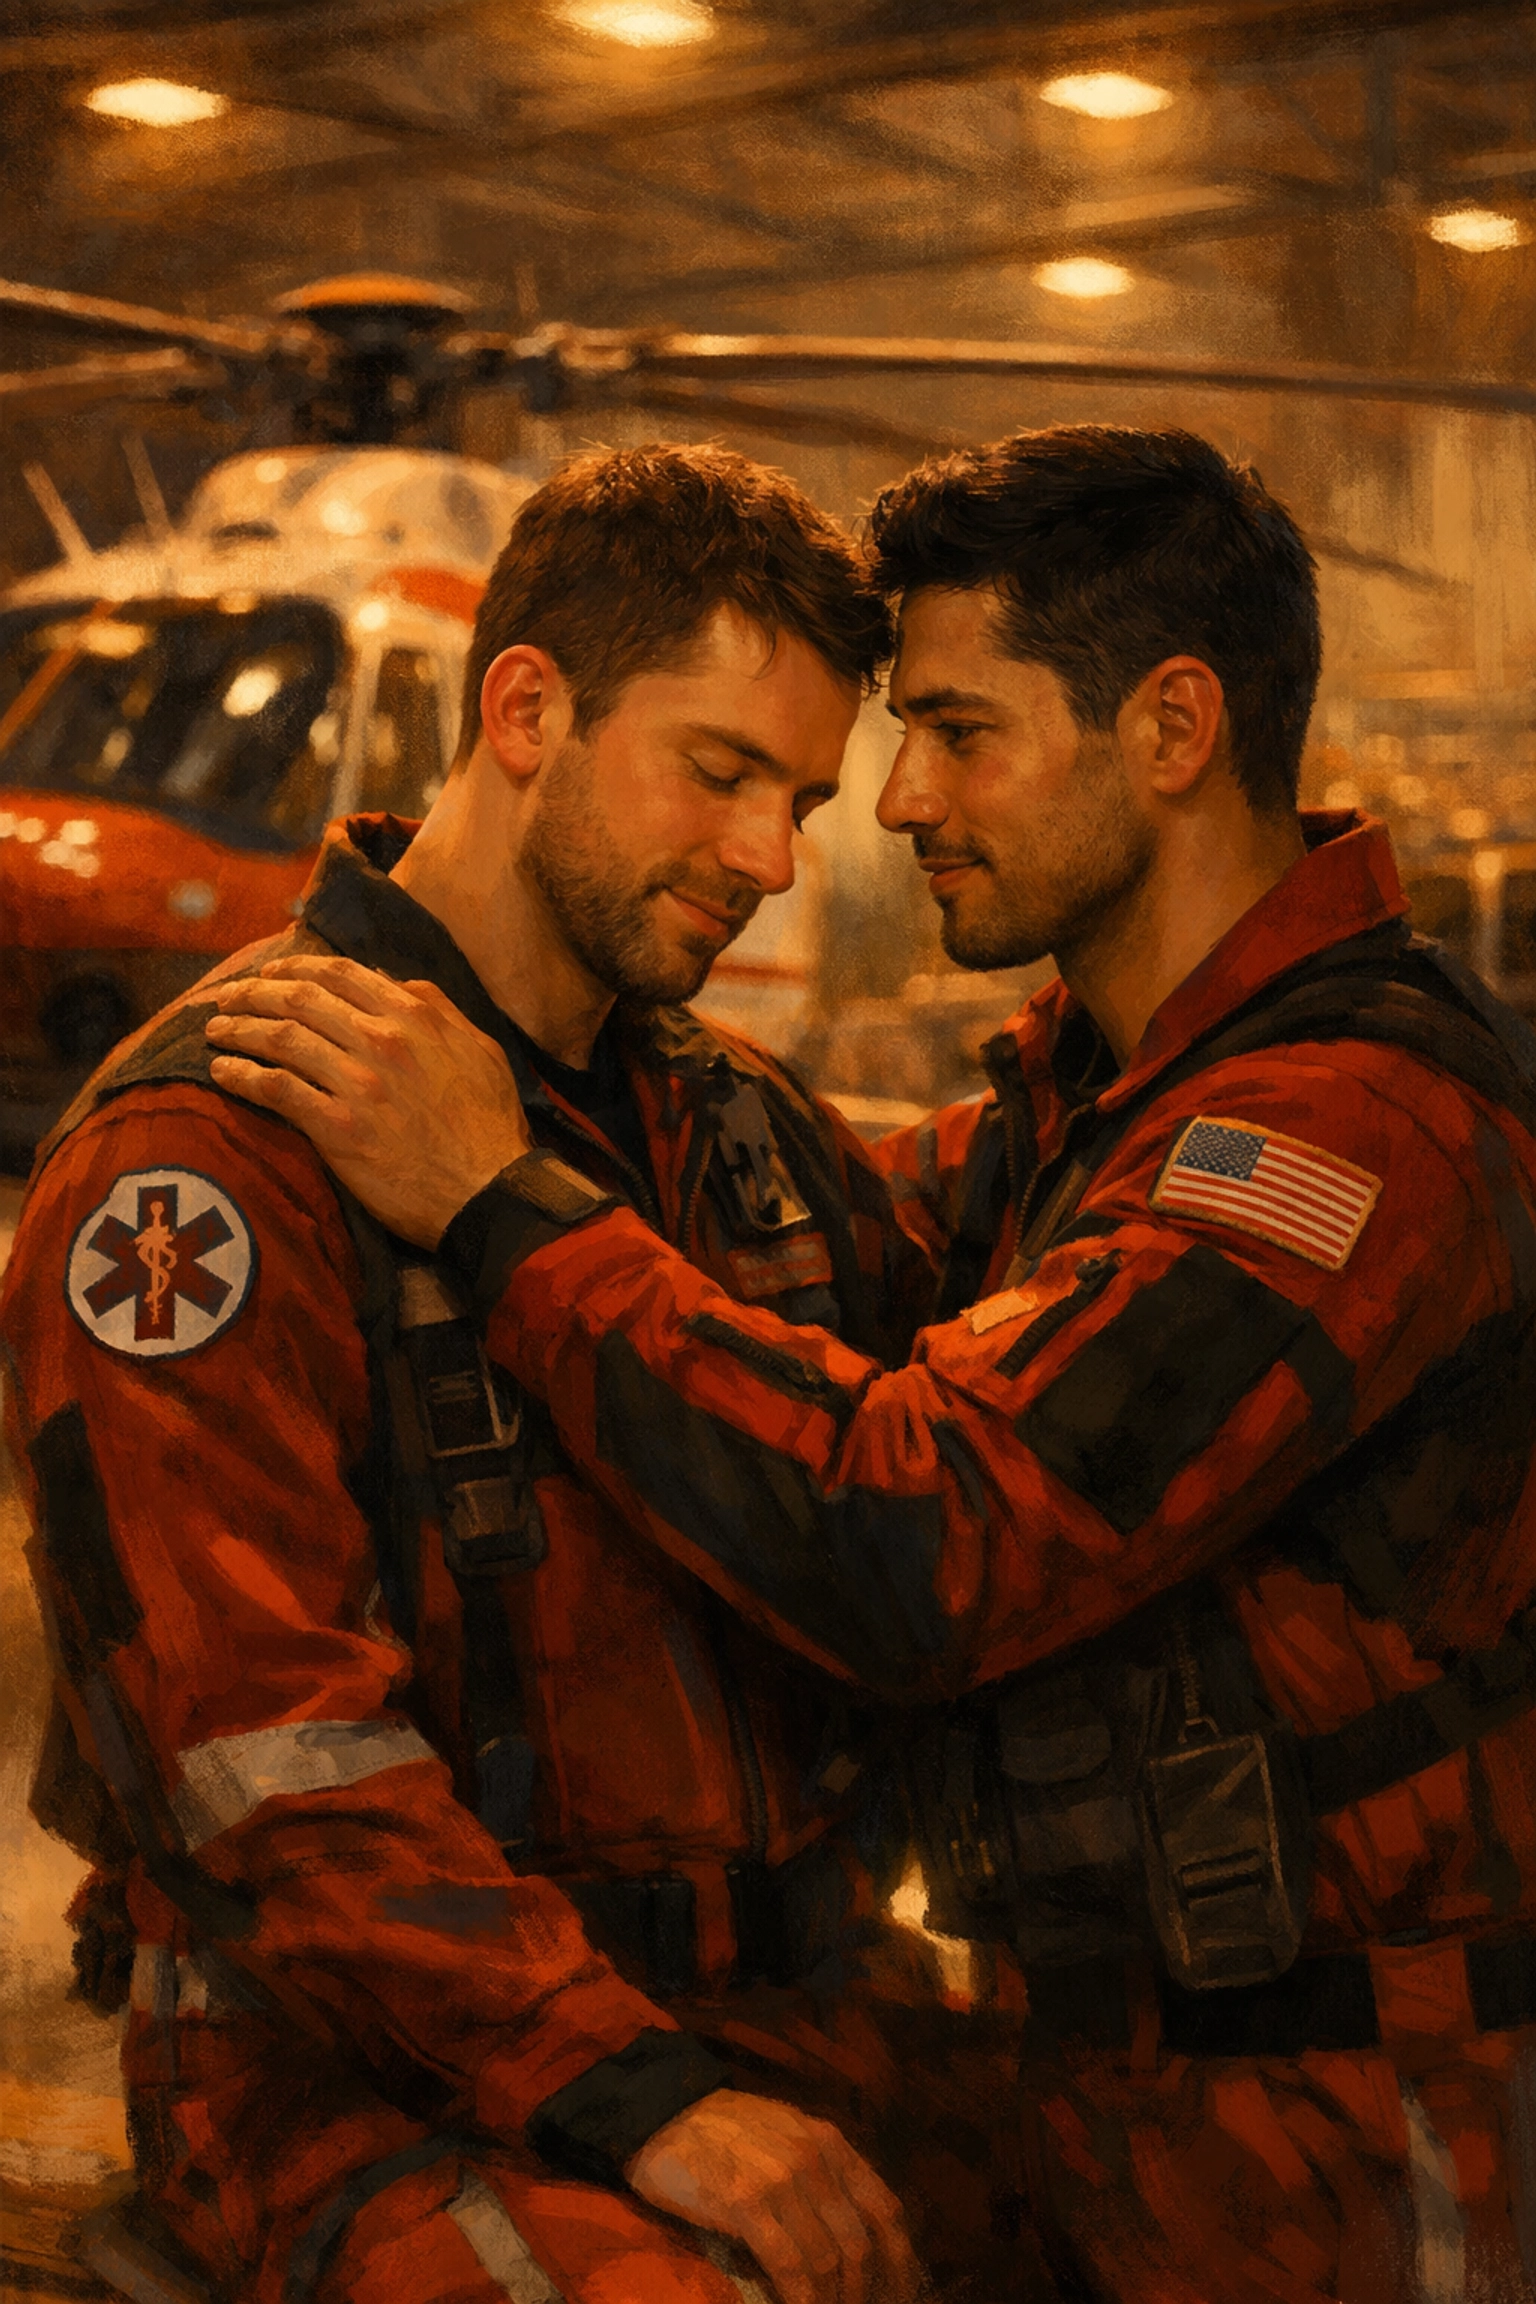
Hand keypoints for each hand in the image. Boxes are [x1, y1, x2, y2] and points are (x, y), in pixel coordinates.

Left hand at [205, 955, 531, 1245]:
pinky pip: (276, 1091)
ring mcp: (358, 1084)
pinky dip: (242, 1076)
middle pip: (300, 1000)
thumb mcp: (481, 1049)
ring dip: (239, 1029)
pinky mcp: (338, 1129)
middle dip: (254, 992)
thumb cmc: (491, 1124)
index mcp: (415, 1016)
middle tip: (226, 997)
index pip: (341, 975)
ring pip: (281, 1039)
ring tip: (214, 1030)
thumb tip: (391, 979)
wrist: (490, 1192)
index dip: (295, 968)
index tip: (269, 972)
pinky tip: (221, 1072)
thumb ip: (438, 1007)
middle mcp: (382, 1041)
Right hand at [624, 2090, 921, 2303]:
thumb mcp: (787, 2138)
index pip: (886, 2210)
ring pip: (830, 2260)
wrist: (662, 2112)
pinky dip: (802, 2300)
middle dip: (867, 2293)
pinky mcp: (746, 2204)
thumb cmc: (723, 2132)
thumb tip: (851, 2239)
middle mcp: (815, 2157)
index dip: (900, 2262)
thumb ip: (822, 2176)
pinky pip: (791, 2266)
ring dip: (833, 2302)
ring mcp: (782, 2179)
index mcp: (830, 2142)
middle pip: (862, 2243)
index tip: (900, 2296)